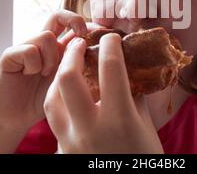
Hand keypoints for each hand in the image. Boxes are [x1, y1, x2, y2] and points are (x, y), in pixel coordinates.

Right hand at [0, 10, 102, 131]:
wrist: (17, 117)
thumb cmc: (44, 101)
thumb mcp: (68, 81)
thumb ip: (78, 64)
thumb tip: (99, 49)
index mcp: (57, 48)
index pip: (71, 24)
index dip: (85, 24)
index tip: (97, 35)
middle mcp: (42, 44)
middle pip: (57, 15)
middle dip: (73, 19)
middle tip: (82, 35)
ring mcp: (25, 47)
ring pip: (47, 36)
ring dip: (51, 58)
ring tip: (46, 74)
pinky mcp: (10, 55)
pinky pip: (30, 50)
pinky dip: (34, 65)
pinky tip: (29, 75)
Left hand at [44, 33, 163, 153]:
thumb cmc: (144, 159)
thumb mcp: (145, 127)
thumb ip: (133, 98)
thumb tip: (127, 74)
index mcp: (119, 119)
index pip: (111, 69)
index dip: (111, 47)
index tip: (112, 38)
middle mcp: (90, 128)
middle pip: (68, 79)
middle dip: (72, 54)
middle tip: (79, 43)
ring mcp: (71, 142)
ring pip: (51, 99)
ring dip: (57, 78)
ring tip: (67, 68)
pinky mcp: (62, 152)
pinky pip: (54, 121)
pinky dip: (59, 104)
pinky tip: (67, 99)